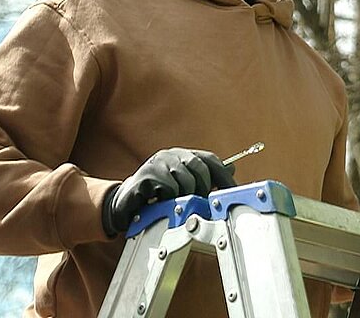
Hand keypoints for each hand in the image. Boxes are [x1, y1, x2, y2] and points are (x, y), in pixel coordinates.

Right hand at [102, 147, 235, 234]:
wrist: (125, 203)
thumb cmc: (157, 195)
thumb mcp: (183, 185)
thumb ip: (205, 177)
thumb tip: (231, 168)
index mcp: (183, 156)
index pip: (210, 160)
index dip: (224, 176)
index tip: (234, 191)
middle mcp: (172, 154)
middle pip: (200, 168)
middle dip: (204, 189)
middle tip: (200, 204)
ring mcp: (158, 162)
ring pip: (186, 180)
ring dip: (185, 197)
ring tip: (175, 204)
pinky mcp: (147, 174)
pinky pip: (169, 187)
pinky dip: (169, 199)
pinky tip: (161, 202)